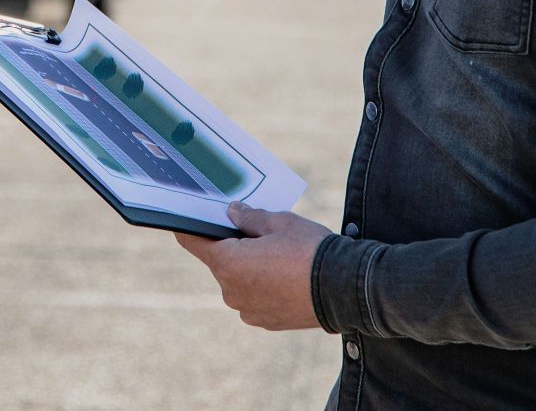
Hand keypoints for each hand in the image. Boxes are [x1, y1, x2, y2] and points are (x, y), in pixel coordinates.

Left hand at [174, 202, 329, 330]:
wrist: (346, 289)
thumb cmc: (310, 250)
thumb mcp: (280, 222)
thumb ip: (249, 217)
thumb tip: (232, 212)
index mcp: (228, 263)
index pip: (193, 242)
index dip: (190, 227)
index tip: (189, 217)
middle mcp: (231, 291)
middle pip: (221, 261)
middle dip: (235, 246)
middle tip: (260, 233)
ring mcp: (248, 310)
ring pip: (239, 281)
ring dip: (250, 268)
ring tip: (280, 257)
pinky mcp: (265, 322)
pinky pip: (255, 298)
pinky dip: (264, 286)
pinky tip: (287, 276)